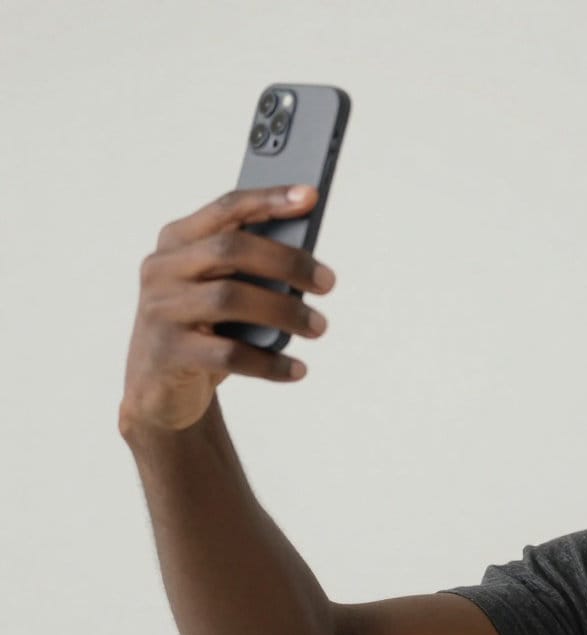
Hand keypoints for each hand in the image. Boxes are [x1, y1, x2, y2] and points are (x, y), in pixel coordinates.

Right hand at [120, 185, 336, 433]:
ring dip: (285, 312)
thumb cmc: (203, 326)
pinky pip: (228, 354)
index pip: (226, 208)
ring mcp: (160, 310)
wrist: (159, 387)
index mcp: (177, 241)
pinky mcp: (168, 353)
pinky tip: (296, 369)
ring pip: (230, 298)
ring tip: (319, 327)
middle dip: (287, 261)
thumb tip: (307, 260)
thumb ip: (250, 267)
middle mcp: (162, 268)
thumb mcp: (220, 288)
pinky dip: (270, 362)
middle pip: (230, 249)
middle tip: (328, 283)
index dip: (268, 199)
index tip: (310, 196)